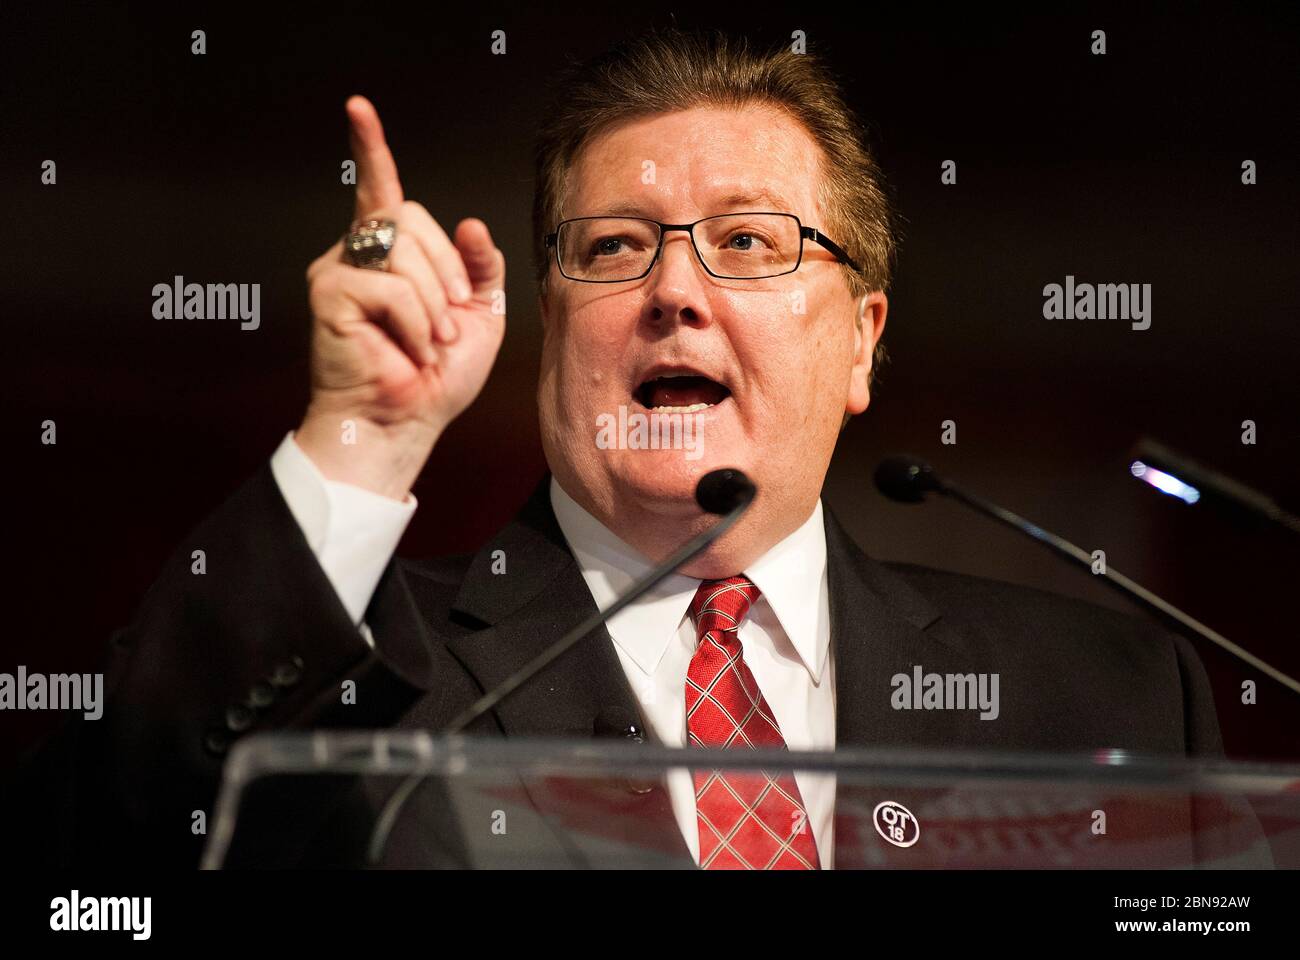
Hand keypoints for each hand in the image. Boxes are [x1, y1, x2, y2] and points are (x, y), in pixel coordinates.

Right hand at [295, 96, 505, 498]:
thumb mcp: (479, 315)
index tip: (358, 108)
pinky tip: (411, 348)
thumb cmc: (436, 376)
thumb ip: (480, 267)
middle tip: (451, 319)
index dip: (371, 148)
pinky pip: (389, 285)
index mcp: (394, 255)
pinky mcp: (328, 292)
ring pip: (404, 250)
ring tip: (432, 341)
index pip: (382, 189)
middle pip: (413, 219)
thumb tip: (470, 223)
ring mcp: (339, 269)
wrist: (408, 422)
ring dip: (434, 302)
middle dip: (448, 270)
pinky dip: (415, 321)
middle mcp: (360, 253)